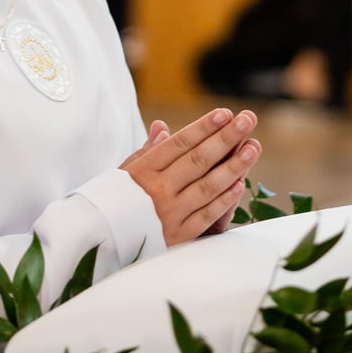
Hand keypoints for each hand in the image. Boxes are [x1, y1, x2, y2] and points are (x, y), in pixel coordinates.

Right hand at [122, 108, 261, 245]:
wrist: (98, 239)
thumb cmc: (114, 201)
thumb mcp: (124, 172)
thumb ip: (146, 151)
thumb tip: (162, 127)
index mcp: (144, 171)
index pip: (180, 144)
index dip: (204, 127)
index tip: (225, 113)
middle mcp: (157, 190)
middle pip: (198, 160)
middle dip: (225, 138)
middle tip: (247, 120)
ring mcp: (169, 214)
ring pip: (207, 186)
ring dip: (233, 166)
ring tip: (253, 148)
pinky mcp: (178, 237)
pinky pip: (205, 216)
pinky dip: (223, 200)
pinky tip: (239, 184)